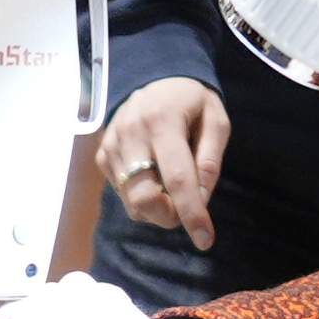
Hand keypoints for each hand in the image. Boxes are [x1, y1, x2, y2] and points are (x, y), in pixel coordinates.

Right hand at [96, 79, 231, 247]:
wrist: (154, 78)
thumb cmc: (191, 100)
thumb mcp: (216, 120)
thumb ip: (210, 160)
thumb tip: (201, 200)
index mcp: (163, 121)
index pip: (177, 178)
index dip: (191, 213)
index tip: (205, 240)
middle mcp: (130, 133)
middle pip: (145, 198)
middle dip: (169, 215)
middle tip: (186, 209)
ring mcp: (111, 145)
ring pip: (132, 202)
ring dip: (157, 208)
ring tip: (171, 187)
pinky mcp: (102, 155)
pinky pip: (122, 193)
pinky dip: (142, 196)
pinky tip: (153, 176)